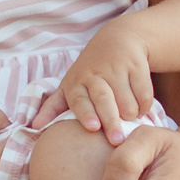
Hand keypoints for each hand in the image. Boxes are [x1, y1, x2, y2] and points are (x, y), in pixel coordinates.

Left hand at [56, 20, 154, 144]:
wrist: (119, 39)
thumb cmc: (91, 71)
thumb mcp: (71, 84)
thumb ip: (54, 106)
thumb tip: (33, 126)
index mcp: (77, 82)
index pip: (79, 99)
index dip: (85, 113)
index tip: (93, 128)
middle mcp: (96, 74)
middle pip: (104, 100)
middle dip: (111, 121)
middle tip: (117, 141)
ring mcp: (117, 69)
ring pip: (127, 101)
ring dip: (131, 115)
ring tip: (130, 123)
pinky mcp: (137, 66)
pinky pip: (144, 94)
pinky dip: (145, 106)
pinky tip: (141, 110)